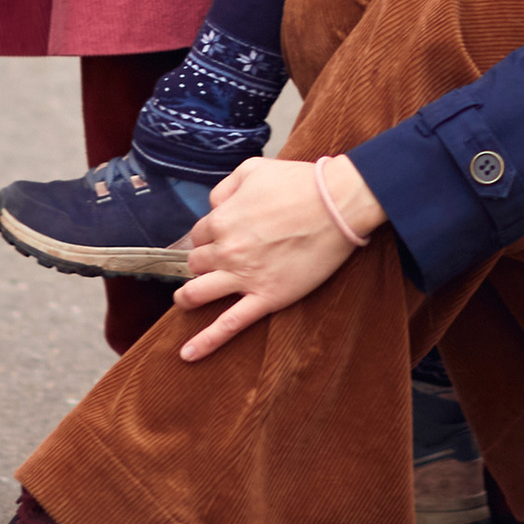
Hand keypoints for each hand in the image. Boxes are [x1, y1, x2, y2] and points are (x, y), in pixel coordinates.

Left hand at [175, 153, 382, 360]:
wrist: (337, 204)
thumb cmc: (299, 183)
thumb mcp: (253, 169)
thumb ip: (225, 188)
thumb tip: (213, 206)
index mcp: (222, 220)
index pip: (198, 235)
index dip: (208, 236)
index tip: (219, 238)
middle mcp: (227, 250)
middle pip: (196, 264)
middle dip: (203, 262)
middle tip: (215, 263)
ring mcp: (245, 277)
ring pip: (199, 294)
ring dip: (188, 298)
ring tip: (186, 300)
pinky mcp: (267, 297)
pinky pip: (230, 325)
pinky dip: (206, 341)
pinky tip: (189, 354)